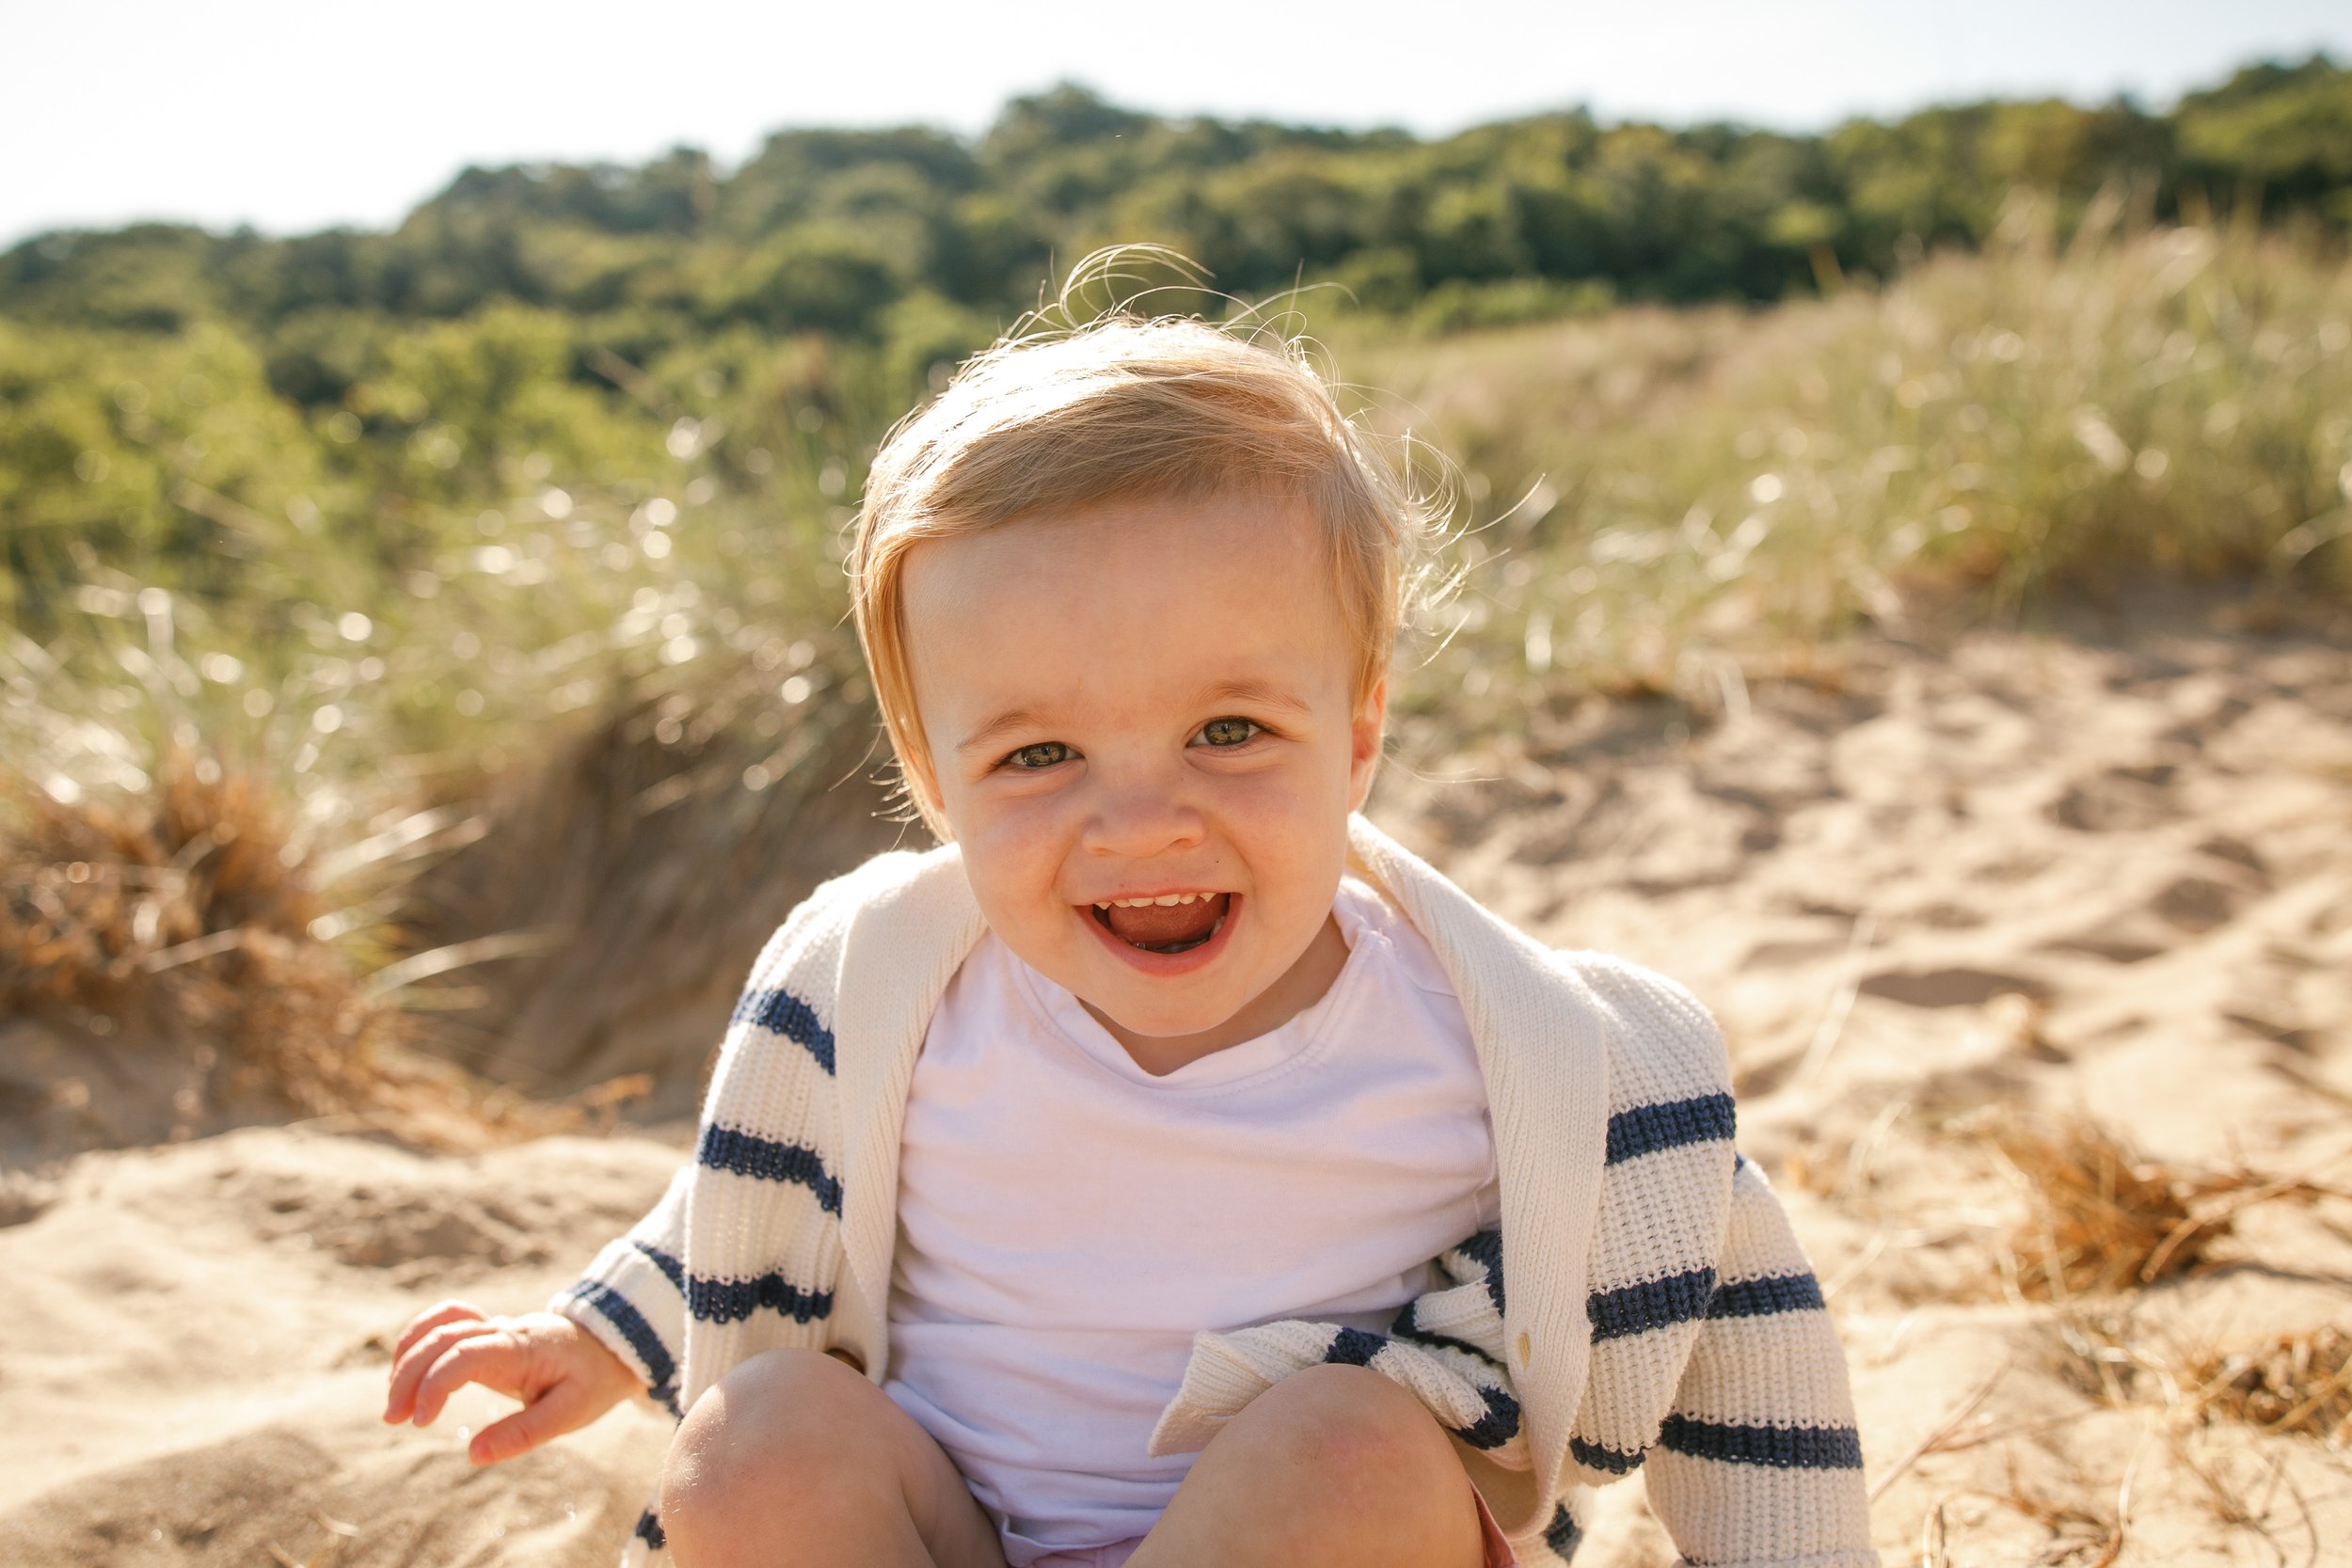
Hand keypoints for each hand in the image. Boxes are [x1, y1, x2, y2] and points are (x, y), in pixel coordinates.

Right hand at [382, 1300, 642, 1464]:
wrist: (614, 1346)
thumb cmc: (593, 1380)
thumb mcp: (571, 1413)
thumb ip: (524, 1433)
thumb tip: (473, 1455)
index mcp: (522, 1349)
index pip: (465, 1353)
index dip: (435, 1383)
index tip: (421, 1421)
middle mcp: (503, 1331)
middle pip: (442, 1336)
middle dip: (409, 1374)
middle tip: (393, 1418)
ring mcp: (495, 1328)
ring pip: (440, 1325)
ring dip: (408, 1357)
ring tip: (395, 1403)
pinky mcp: (489, 1334)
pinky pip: (447, 1322)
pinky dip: (419, 1341)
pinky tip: (406, 1374)